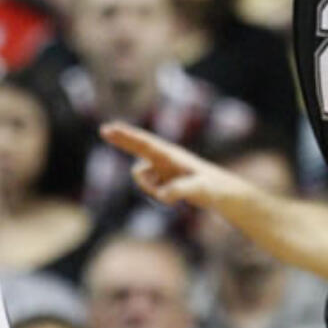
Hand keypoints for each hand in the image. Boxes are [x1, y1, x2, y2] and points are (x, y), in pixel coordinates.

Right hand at [100, 122, 246, 211]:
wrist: (224, 193)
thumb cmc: (214, 188)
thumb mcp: (200, 190)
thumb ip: (181, 190)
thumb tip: (163, 194)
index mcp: (171, 155)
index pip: (144, 144)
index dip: (126, 137)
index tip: (110, 128)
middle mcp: (165, 157)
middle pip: (137, 146)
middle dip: (122, 139)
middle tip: (103, 130)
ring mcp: (163, 167)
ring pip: (141, 177)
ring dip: (148, 188)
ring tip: (171, 197)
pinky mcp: (164, 177)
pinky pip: (149, 187)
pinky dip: (156, 194)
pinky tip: (173, 199)